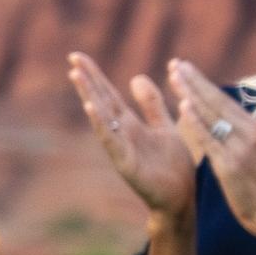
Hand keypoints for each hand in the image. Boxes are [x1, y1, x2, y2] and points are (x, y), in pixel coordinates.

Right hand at [68, 53, 200, 221]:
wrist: (182, 198)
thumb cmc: (173, 166)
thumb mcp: (164, 127)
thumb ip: (151, 104)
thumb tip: (136, 77)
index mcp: (130, 124)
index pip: (108, 94)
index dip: (95, 75)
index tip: (78, 56)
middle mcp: (121, 133)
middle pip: (101, 101)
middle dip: (87, 80)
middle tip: (73, 57)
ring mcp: (121, 148)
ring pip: (101, 117)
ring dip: (89, 95)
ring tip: (77, 75)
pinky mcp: (126, 163)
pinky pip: (111, 141)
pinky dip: (100, 124)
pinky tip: (91, 108)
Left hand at [166, 60, 255, 237]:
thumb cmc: (255, 184)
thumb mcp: (247, 151)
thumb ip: (233, 132)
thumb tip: (221, 115)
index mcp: (252, 127)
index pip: (222, 99)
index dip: (201, 82)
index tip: (183, 66)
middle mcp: (249, 132)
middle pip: (216, 101)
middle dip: (194, 81)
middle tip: (175, 63)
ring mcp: (240, 147)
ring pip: (212, 115)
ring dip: (192, 94)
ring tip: (175, 76)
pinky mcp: (230, 164)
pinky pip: (210, 139)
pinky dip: (196, 122)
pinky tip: (183, 108)